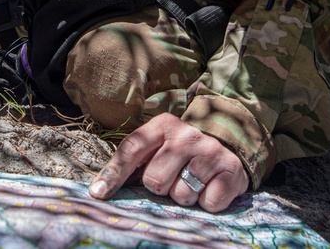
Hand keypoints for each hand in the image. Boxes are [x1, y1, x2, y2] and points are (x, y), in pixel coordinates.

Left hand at [89, 113, 248, 212]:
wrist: (226, 146)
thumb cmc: (180, 152)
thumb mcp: (157, 146)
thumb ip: (132, 162)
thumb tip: (98, 191)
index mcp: (163, 125)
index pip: (132, 149)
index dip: (113, 173)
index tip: (98, 194)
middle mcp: (187, 135)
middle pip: (155, 180)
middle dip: (160, 187)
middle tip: (172, 178)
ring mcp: (210, 152)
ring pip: (181, 195)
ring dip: (183, 196)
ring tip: (191, 182)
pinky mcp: (231, 171)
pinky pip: (208, 203)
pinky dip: (207, 203)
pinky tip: (209, 188)